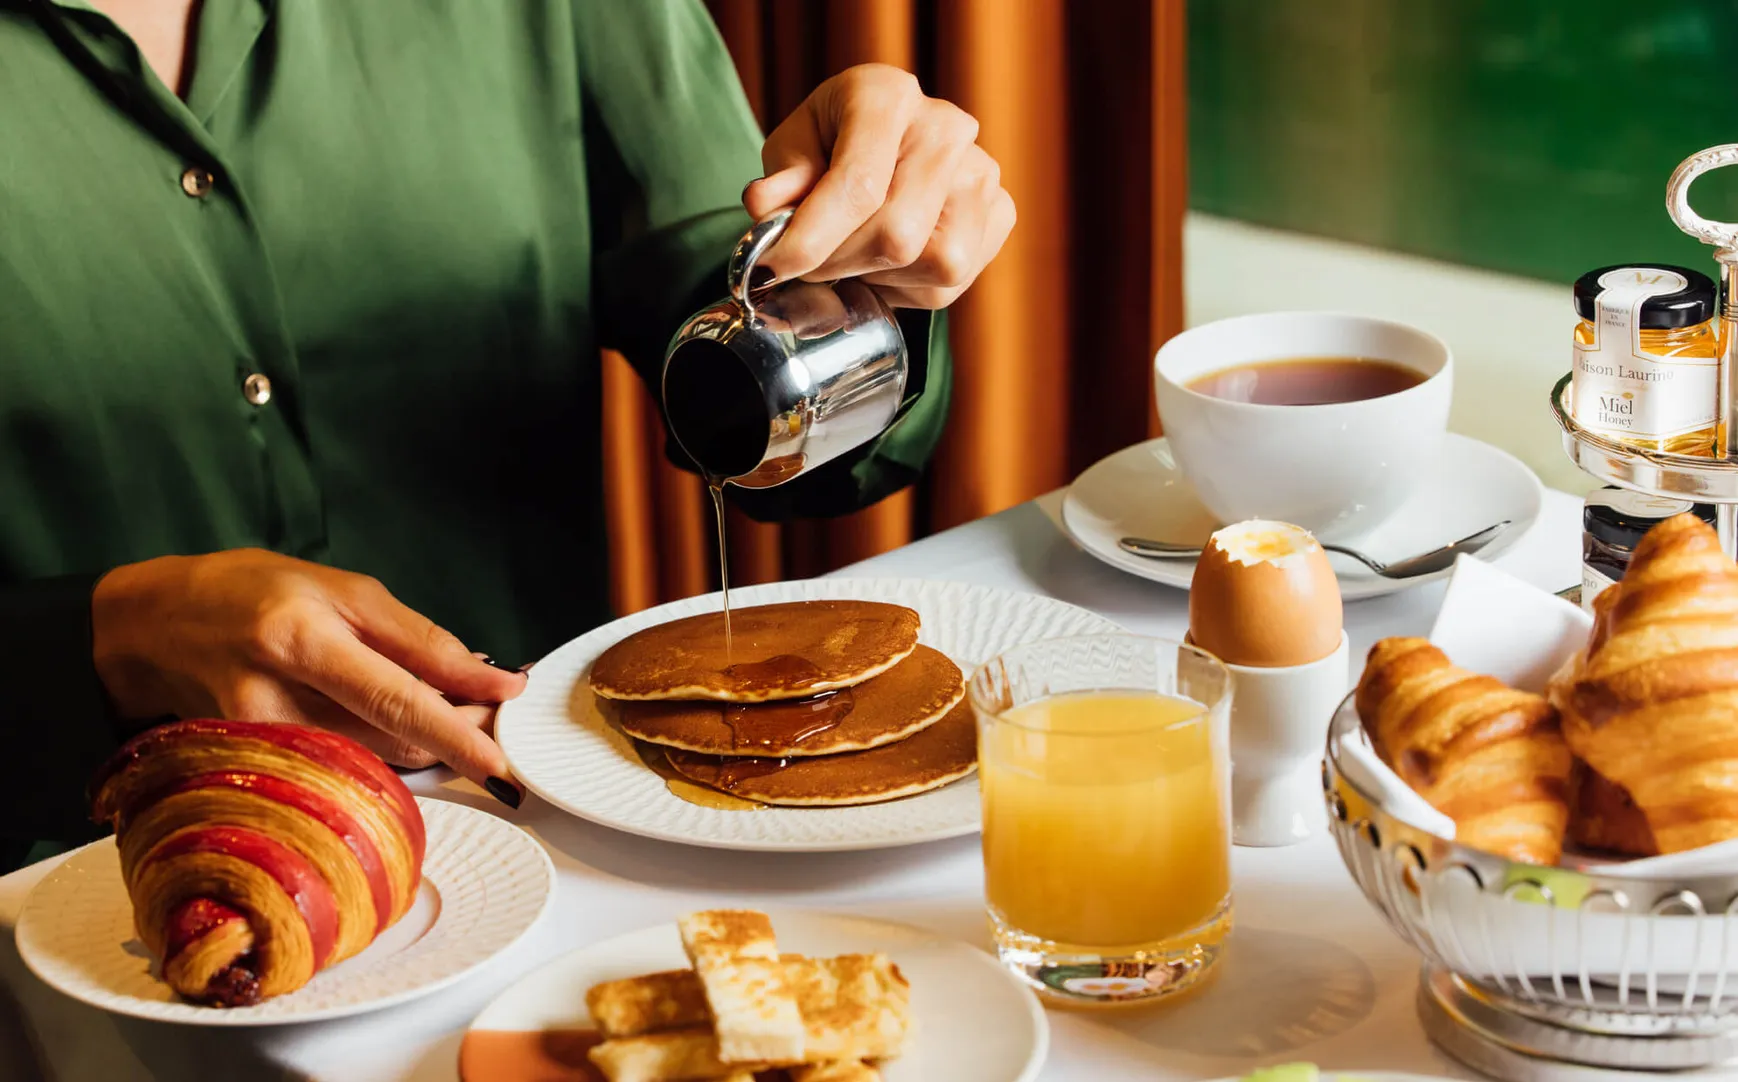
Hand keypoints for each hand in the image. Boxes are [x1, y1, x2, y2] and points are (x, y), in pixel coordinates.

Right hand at [92, 549, 525, 800]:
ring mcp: (258, 742)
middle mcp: (275, 698)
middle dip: (454, 736)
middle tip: (493, 721)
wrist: (152, 625)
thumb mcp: (342, 592)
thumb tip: (488, 680)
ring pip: (373, 760)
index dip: (455, 729)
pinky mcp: (250, 768)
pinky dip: (380, 751)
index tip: (500, 754)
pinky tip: (389, 726)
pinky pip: (340, 768)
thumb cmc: (255, 594)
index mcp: (302, 638)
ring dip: (422, 743)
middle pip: (390, 739)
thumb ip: (417, 641)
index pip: (395, 696)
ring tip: (446, 712)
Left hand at [743, 63, 1014, 308]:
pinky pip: (950, 281)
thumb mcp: (793, 147)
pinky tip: (887, 263)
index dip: (812, 238)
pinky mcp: (1000, 213)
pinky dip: (907, 286)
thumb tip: (765, 208)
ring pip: (931, 263)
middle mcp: (946, 128)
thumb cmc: (833, 141)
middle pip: (896, 233)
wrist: (886, 142)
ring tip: (851, 257)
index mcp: (888, 96)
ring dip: (876, 276)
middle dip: (839, 263)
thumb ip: (781, 179)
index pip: (858, 184)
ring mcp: (981, 172)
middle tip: (808, 264)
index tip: (774, 267)